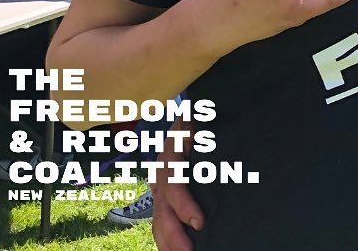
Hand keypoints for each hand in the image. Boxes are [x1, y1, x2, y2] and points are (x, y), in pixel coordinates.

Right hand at [152, 124, 202, 250]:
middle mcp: (160, 176)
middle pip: (163, 210)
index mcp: (170, 159)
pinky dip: (165, 241)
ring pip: (158, 220)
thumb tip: (196, 131)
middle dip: (175, 235)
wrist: (186, 118)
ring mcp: (159, 188)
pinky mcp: (163, 198)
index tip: (199, 223)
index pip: (174, 186)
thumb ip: (195, 131)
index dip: (184, 206)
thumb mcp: (197, 122)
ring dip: (168, 243)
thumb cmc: (197, 122)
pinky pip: (160, 223)